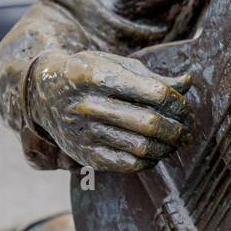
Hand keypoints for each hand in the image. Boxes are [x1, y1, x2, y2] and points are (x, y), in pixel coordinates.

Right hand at [26, 48, 192, 173]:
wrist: (42, 92)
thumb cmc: (88, 73)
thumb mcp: (115, 64)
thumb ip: (152, 77)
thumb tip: (188, 83)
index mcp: (98, 76)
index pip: (153, 93)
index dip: (177, 102)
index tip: (184, 106)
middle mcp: (88, 106)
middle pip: (149, 123)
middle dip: (177, 128)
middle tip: (188, 128)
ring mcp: (85, 133)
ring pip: (141, 147)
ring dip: (168, 146)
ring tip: (177, 141)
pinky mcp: (84, 155)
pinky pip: (127, 165)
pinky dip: (149, 161)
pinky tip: (157, 152)